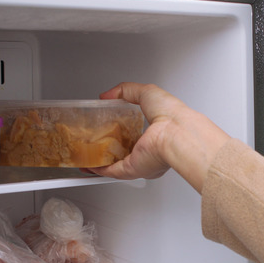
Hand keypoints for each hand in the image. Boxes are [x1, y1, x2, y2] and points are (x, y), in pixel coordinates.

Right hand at [87, 82, 229, 192]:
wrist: (176, 133)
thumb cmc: (171, 115)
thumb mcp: (147, 92)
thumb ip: (126, 91)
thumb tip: (107, 95)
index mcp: (157, 134)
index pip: (137, 135)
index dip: (122, 132)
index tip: (108, 128)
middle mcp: (150, 150)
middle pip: (126, 152)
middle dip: (110, 149)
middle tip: (95, 142)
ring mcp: (141, 161)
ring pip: (117, 164)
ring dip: (102, 161)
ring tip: (87, 156)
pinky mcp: (133, 169)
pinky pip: (112, 172)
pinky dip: (100, 170)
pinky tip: (90, 166)